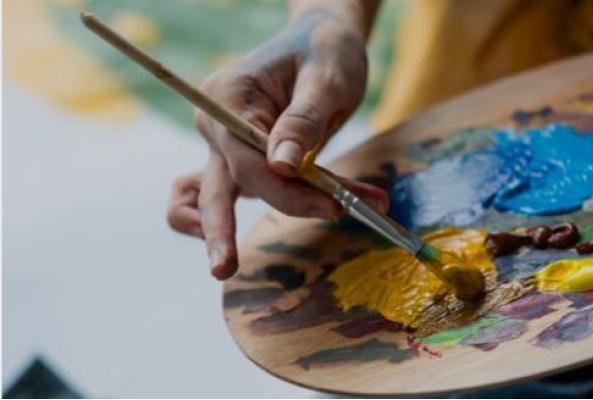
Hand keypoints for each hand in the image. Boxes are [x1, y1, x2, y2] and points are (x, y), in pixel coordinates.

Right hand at [172, 5, 386, 279]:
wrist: (324, 43)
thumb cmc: (326, 53)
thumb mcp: (326, 79)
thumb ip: (303, 121)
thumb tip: (281, 166)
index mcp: (227, 98)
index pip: (246, 162)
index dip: (288, 193)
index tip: (335, 207)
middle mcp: (217, 125)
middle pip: (216, 187)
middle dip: (221, 232)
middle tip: (227, 269)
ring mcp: (224, 146)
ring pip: (216, 198)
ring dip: (240, 226)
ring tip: (266, 245)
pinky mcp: (242, 162)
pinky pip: (235, 196)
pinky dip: (265, 208)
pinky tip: (299, 213)